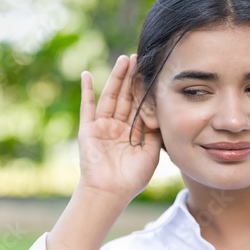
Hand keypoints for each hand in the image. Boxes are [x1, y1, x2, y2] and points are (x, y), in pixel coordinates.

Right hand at [77, 54, 161, 200]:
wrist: (111, 192)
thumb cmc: (133, 177)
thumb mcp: (152, 152)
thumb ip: (155, 132)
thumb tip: (162, 112)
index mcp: (132, 132)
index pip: (139, 105)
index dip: (144, 89)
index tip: (151, 71)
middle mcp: (117, 126)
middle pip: (125, 96)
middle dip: (132, 78)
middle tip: (138, 58)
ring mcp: (102, 126)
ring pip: (110, 97)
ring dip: (116, 78)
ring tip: (124, 60)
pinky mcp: (88, 129)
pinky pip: (87, 107)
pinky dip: (86, 91)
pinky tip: (87, 75)